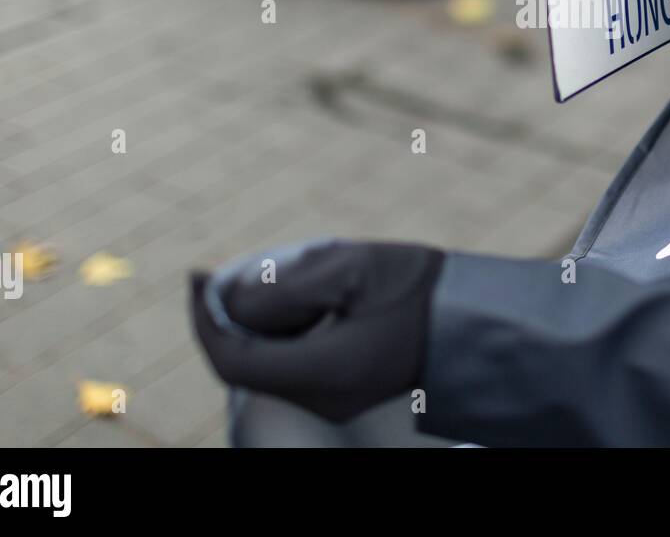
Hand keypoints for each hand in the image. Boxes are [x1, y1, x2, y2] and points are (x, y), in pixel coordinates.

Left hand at [191, 239, 443, 422]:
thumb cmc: (414, 285)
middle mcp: (323, 398)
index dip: (203, 319)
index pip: (232, 359)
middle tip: (229, 270)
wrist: (472, 317)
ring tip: (279, 276)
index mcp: (323, 372)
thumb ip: (279, 288)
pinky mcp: (345, 390)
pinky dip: (280, 332)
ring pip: (267, 365)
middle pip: (245, 364)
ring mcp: (335, 400)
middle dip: (227, 317)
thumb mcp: (346, 269)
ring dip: (255, 323)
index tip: (196, 274)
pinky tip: (301, 298)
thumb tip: (225, 302)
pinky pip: (292, 364)